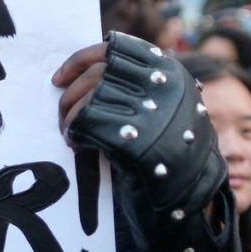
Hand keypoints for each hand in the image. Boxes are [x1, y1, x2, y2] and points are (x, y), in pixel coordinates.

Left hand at [54, 33, 239, 251]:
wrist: (191, 202)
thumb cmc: (169, 154)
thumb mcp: (163, 109)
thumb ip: (135, 86)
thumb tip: (84, 70)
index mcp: (173, 72)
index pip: (117, 49)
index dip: (80, 60)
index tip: (59, 78)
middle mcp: (166, 86)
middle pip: (97, 73)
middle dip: (70, 93)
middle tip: (61, 114)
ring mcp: (153, 113)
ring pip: (89, 98)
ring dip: (69, 115)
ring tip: (69, 131)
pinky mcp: (137, 141)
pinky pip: (88, 124)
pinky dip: (74, 132)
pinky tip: (76, 144)